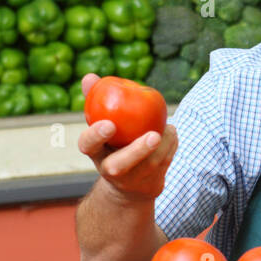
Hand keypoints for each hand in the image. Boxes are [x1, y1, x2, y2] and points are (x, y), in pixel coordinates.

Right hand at [77, 73, 177, 200]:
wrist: (129, 184)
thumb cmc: (113, 143)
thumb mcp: (103, 125)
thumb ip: (95, 101)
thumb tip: (89, 76)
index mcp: (95, 153)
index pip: (88, 146)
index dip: (96, 136)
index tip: (109, 124)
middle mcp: (111, 170)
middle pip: (119, 166)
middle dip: (137, 151)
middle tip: (153, 136)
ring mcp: (132, 180)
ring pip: (149, 164)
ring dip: (163, 144)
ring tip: (168, 126)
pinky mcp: (151, 183)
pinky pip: (164, 164)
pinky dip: (171, 146)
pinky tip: (172, 132)